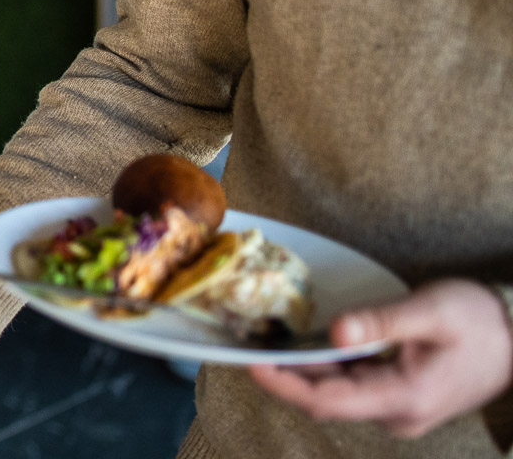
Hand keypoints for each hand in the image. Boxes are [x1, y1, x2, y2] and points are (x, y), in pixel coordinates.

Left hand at [249, 279, 512, 437]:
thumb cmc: (480, 321)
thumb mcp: (432, 310)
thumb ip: (383, 321)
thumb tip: (335, 329)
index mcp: (403, 397)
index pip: (325, 401)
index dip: (281, 383)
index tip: (247, 361)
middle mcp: (397, 413)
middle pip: (324, 399)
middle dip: (283, 373)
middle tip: (244, 343)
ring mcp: (399, 409)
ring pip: (336, 393)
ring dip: (302, 369)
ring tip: (263, 339)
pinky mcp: (400, 397)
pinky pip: (352, 386)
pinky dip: (325, 366)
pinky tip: (303, 342)